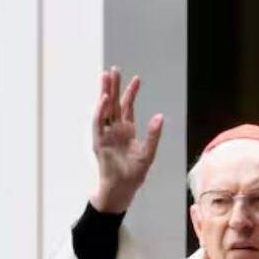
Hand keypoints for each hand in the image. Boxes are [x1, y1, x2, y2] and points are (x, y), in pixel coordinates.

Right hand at [90, 67, 163, 213]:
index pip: (127, 107)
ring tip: (105, 77)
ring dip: (104, 93)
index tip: (136, 78)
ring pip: (104, 109)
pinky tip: (103, 99)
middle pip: (113, 103)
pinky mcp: (98, 142)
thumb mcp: (148, 153)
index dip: (131, 93)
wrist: (122, 188)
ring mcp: (106, 135)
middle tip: (113, 69)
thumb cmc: (134, 174)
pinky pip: (98, 123)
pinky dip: (100, 111)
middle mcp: (115, 130)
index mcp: (127, 130)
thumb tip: (160, 116)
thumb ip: (153, 135)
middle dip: (113, 86)